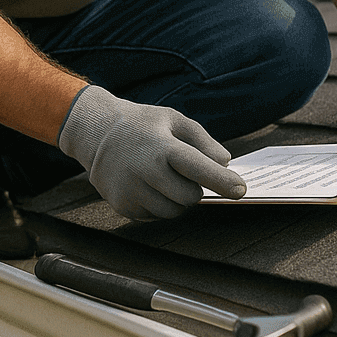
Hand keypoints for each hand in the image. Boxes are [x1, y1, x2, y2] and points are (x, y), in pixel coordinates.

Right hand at [57, 85, 246, 219]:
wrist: (95, 133)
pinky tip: (148, 185)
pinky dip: (160, 204)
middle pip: (189, 197)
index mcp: (162, 146)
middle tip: (183, 173)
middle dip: (194, 189)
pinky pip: (155, 216)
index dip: (223, 181)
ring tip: (163, 177)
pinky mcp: (123, 206)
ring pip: (173, 211)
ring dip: (177, 199)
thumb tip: (224, 163)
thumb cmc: (142, 125)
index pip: (199, 168)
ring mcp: (131, 191)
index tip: (241, 190)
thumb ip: (203, 141)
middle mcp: (145, 170)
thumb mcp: (173, 120)